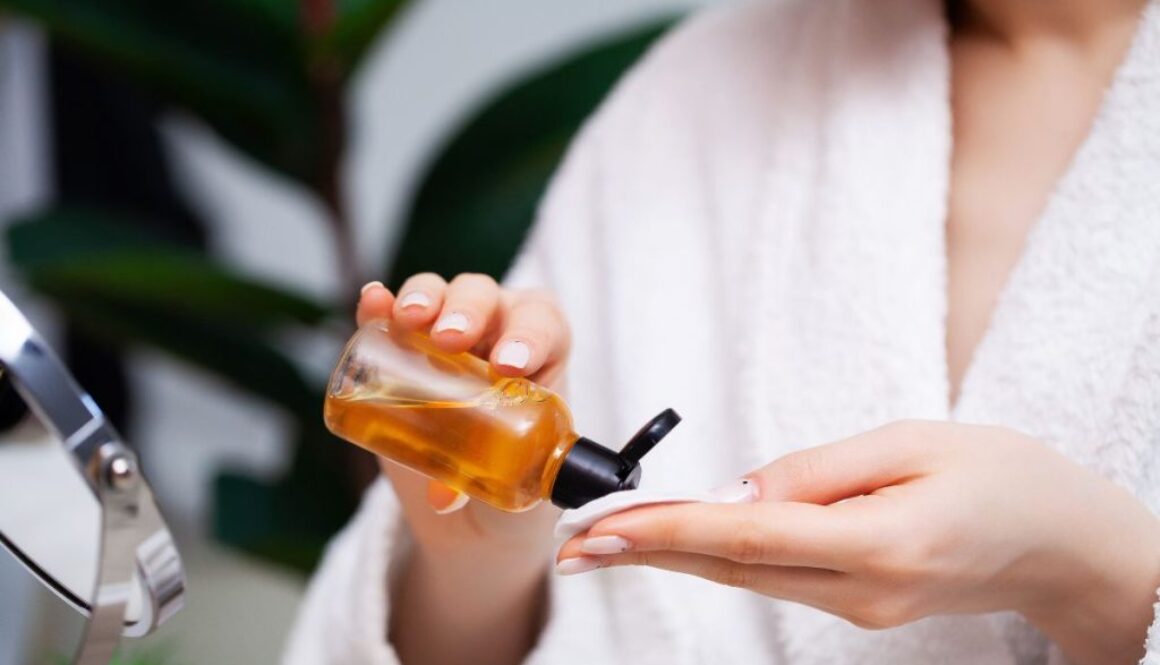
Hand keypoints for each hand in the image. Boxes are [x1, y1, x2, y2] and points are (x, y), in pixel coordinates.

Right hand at [358, 273, 570, 553]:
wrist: (474, 486)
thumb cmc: (511, 468)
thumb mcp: (514, 473)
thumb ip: (486, 481)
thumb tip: (444, 497)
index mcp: (542, 348)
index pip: (543, 325)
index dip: (530, 335)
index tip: (509, 365)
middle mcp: (498, 324)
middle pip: (486, 297)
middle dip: (468, 311)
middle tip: (451, 340)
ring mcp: (448, 325)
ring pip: (440, 292)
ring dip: (425, 297)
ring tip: (409, 319)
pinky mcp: (401, 339)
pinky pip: (390, 310)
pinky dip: (379, 303)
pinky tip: (372, 301)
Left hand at [556, 420, 1159, 664]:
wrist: (1063, 543)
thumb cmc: (1002, 476)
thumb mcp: (915, 442)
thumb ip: (820, 470)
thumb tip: (738, 490)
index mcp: (879, 543)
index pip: (747, 539)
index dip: (666, 533)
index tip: (602, 529)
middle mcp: (862, 591)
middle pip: (732, 569)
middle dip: (646, 554)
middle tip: (572, 545)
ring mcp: (861, 609)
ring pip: (747, 579)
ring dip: (673, 559)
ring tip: (603, 543)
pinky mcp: (861, 606)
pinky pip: (776, 578)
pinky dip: (720, 559)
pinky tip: (679, 543)